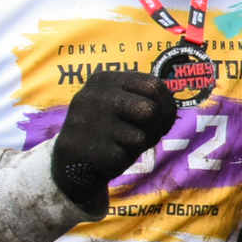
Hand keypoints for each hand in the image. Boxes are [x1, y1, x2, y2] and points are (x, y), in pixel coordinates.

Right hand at [50, 70, 178, 208]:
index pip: (153, 85)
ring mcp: (89, 123)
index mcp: (103, 80)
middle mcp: (93, 96)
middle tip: (146, 135)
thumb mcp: (121, 105)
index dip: (166, 106)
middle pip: (150, 110)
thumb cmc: (108, 130)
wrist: (71, 162)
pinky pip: (128, 155)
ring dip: (143, 143)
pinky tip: (110, 155)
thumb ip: (144, 98)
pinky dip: (126, 158)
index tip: (161, 118)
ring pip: (142, 135)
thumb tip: (170, 106)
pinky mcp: (91, 148)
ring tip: (126, 143)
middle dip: (157, 127)